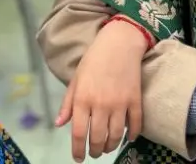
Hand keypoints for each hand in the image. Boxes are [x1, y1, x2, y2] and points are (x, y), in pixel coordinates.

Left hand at [58, 19, 146, 161]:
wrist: (119, 43)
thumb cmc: (93, 60)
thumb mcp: (76, 80)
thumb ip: (68, 103)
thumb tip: (60, 124)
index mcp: (82, 99)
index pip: (79, 134)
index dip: (78, 150)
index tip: (79, 158)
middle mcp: (100, 104)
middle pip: (98, 139)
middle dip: (95, 151)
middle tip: (95, 153)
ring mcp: (120, 104)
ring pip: (116, 136)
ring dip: (111, 146)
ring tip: (108, 147)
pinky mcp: (135, 100)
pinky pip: (135, 125)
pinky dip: (132, 135)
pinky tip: (128, 137)